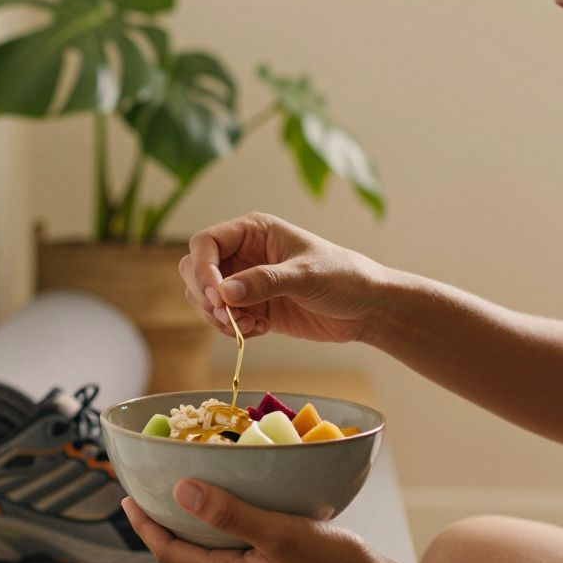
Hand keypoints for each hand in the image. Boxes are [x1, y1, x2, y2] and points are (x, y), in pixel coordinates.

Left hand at [121, 480, 378, 562]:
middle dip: (162, 519)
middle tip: (148, 486)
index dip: (144, 526)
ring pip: (210, 541)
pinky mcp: (273, 561)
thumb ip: (230, 513)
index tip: (126, 498)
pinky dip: (224, 514)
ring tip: (183, 484)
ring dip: (193, 515)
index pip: (170, 552)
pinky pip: (236, 536)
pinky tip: (234, 492)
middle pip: (185, 548)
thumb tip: (181, 492)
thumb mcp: (279, 534)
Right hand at [178, 212, 381, 342]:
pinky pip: (224, 319)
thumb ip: (264, 282)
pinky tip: (259, 330)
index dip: (202, 268)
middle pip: (195, 270)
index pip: (205, 243)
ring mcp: (246, 283)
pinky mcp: (253, 308)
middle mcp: (244, 254)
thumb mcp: (305, 275)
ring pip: (205, 298)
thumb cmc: (343, 277)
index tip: (217, 295)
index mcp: (253, 232)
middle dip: (205, 296)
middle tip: (228, 315)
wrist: (366, 308)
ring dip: (217, 316)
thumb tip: (225, 293)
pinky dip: (233, 329)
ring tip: (247, 325)